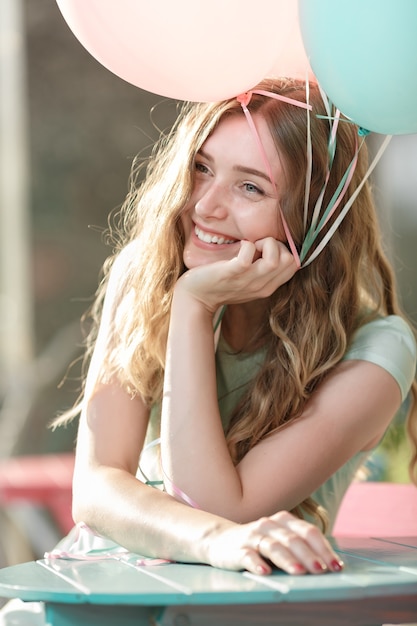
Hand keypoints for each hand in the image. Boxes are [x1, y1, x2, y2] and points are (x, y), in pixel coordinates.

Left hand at [177, 238, 297, 313]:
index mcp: (267, 286)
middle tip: (257, 246)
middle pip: (290, 260)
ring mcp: (247, 280)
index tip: (265, 249)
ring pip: (275, 259)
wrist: (195, 298)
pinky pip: (248, 255)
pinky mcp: (231, 273)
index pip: (294, 265)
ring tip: (250, 246)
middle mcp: (261, 285)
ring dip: (265, 244)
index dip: (285, 250)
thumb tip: (273, 244)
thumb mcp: (248, 279)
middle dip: (277, 244)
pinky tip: (238, 247)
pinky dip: (246, 245)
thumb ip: (262, 268)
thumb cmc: (220, 284)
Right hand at [204, 511, 343, 575]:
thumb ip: (301, 547)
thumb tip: (330, 565)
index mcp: (284, 520)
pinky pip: (248, 556)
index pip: (308, 531)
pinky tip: (265, 572)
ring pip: (273, 546)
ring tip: (299, 572)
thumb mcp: (280, 539)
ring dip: (287, 560)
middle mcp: (269, 524)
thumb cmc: (259, 543)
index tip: (336, 566)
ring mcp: (253, 536)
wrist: (221, 540)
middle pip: (292, 539)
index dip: (323, 548)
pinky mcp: (238, 549)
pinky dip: (257, 564)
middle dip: (309, 555)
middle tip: (321, 570)